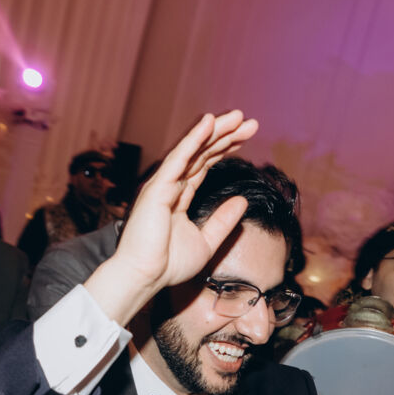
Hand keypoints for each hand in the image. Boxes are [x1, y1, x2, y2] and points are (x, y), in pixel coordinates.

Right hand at [86, 110, 257, 324]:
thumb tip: (242, 200)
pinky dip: (194, 139)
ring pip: (193, 150)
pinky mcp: (157, 188)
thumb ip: (223, 220)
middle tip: (249, 121)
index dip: (224, 148)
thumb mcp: (206, 241)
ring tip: (239, 117)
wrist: (145, 277)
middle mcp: (169, 186)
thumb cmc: (167, 264)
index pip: (204, 164)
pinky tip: (210, 123)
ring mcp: (162, 185)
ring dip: (215, 131)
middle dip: (225, 135)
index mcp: (178, 196)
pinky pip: (179, 158)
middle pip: (201, 153)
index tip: (246, 136)